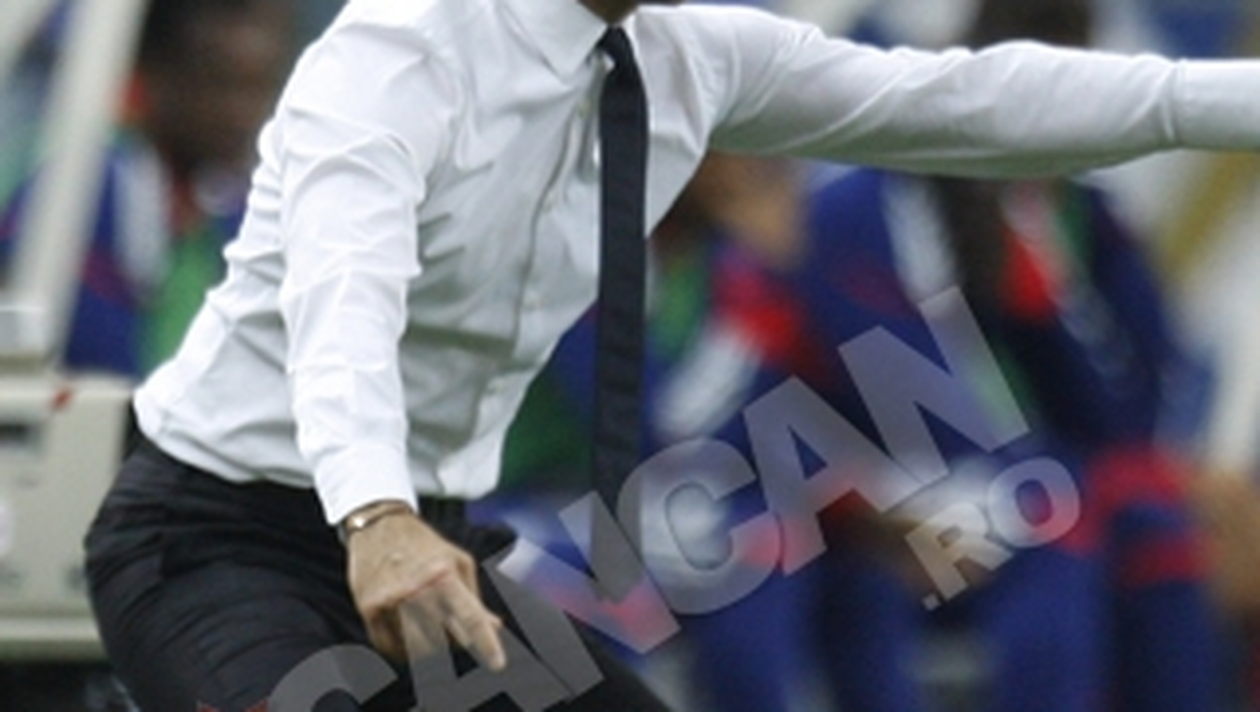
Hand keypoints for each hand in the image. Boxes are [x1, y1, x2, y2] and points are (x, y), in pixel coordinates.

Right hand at [344, 503, 506, 669]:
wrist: (378, 525)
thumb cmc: (423, 544)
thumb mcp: (457, 561)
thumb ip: (475, 597)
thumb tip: (495, 627)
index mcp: (443, 574)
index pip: (470, 618)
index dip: (486, 644)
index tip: (498, 664)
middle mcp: (416, 589)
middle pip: (445, 641)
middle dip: (454, 642)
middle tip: (451, 631)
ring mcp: (390, 601)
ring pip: (417, 649)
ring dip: (429, 648)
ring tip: (428, 628)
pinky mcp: (369, 609)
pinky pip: (391, 647)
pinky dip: (403, 648)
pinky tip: (407, 631)